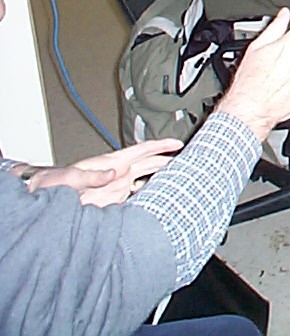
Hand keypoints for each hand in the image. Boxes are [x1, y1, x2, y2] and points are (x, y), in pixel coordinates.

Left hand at [27, 139, 182, 206]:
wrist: (43, 198)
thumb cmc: (51, 184)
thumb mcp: (69, 177)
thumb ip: (90, 175)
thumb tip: (113, 173)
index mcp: (112, 162)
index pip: (142, 150)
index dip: (161, 145)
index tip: (178, 143)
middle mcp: (118, 173)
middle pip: (151, 164)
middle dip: (171, 161)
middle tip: (192, 161)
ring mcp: (117, 186)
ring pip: (148, 179)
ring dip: (164, 179)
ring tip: (183, 179)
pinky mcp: (114, 201)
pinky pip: (139, 196)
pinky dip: (153, 196)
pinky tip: (163, 200)